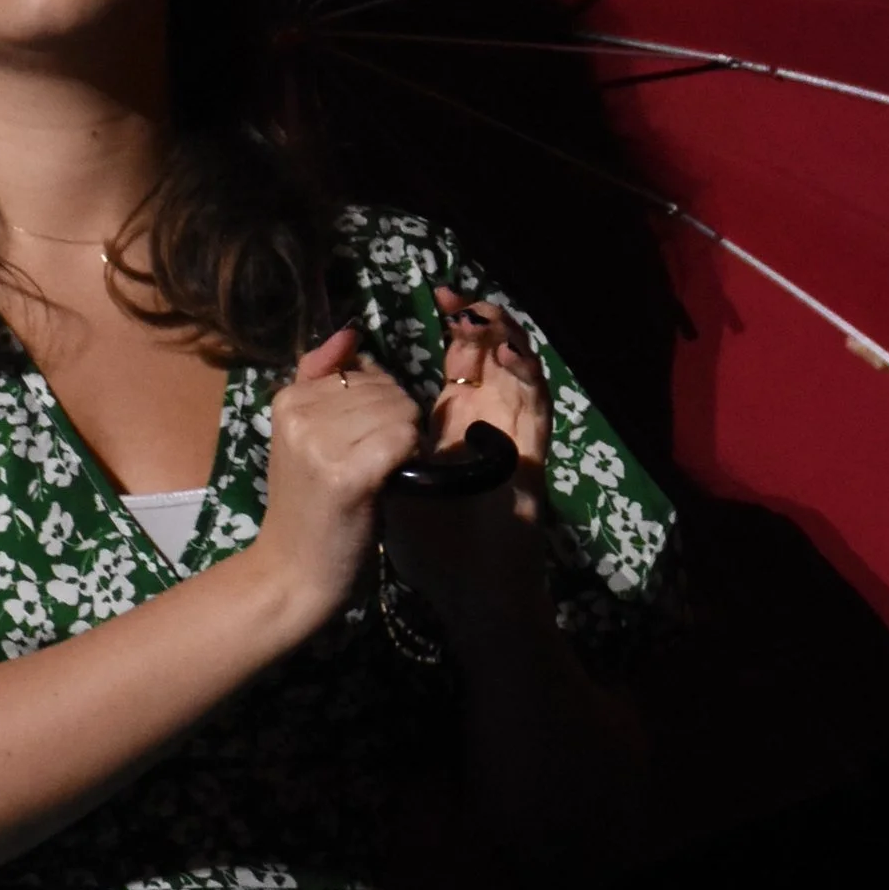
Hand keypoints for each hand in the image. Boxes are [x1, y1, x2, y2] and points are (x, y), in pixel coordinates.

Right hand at [248, 325, 423, 635]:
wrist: (293, 571)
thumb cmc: (309, 504)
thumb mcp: (305, 435)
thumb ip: (322, 378)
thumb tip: (350, 331)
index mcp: (288, 398)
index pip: (363, 371)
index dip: (378, 403)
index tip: (359, 440)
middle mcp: (299, 414)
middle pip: (385, 389)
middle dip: (396, 420)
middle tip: (375, 460)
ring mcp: (319, 444)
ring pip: (399, 411)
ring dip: (405, 440)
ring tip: (382, 471)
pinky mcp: (345, 476)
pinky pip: (401, 439)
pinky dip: (408, 457)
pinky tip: (392, 479)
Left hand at [383, 289, 554, 634]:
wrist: (466, 594)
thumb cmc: (429, 546)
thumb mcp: (387, 478)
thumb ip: (368, 432)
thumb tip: (348, 375)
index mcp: (462, 425)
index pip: (468, 360)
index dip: (462, 327)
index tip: (442, 295)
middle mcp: (493, 424)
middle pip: (497, 356)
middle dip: (481, 321)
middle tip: (458, 299)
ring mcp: (516, 439)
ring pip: (523, 371)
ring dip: (507, 338)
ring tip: (480, 312)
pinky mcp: (533, 460)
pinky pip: (539, 408)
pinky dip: (528, 377)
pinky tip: (509, 356)